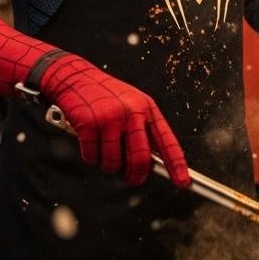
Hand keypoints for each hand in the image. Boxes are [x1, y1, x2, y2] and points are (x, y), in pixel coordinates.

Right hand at [39, 53, 188, 186]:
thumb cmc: (105, 94)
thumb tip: (152, 160)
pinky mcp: (90, 123)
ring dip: (108, 165)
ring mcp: (111, 118)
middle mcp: (132, 112)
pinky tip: (90, 145)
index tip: (182, 182)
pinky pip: (92, 157)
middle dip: (135, 176)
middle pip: (140, 159)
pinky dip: (91, 158)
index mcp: (147, 108)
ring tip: (104, 151)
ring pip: (114, 163)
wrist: (76, 77)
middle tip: (131, 178)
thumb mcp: (133, 103)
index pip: (167, 141)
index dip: (176, 164)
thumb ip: (144, 128)